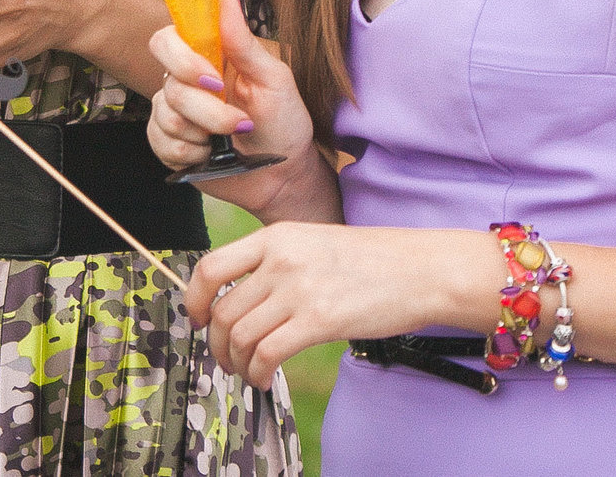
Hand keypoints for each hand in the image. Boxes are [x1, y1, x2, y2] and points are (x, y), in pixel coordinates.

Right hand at [147, 0, 327, 217]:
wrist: (283, 177)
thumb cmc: (284, 122)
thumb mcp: (274, 80)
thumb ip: (244, 42)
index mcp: (208, 59)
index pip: (167, 39)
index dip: (181, 57)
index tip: (212, 78)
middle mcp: (185, 82)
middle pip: (168, 82)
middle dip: (204, 108)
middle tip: (238, 121)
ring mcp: (173, 113)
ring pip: (166, 116)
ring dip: (205, 133)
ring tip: (230, 140)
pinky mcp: (168, 144)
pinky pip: (161, 143)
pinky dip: (191, 153)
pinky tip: (211, 155)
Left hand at [187, 223, 497, 387]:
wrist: (421, 269)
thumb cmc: (372, 261)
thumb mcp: (313, 243)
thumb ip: (277, 263)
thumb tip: (242, 300)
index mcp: (276, 237)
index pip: (211, 267)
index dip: (195, 300)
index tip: (198, 320)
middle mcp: (280, 259)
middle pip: (224, 311)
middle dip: (217, 343)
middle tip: (225, 359)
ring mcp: (298, 289)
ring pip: (241, 335)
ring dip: (236, 362)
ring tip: (247, 372)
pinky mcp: (319, 320)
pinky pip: (267, 353)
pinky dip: (257, 372)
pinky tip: (264, 378)